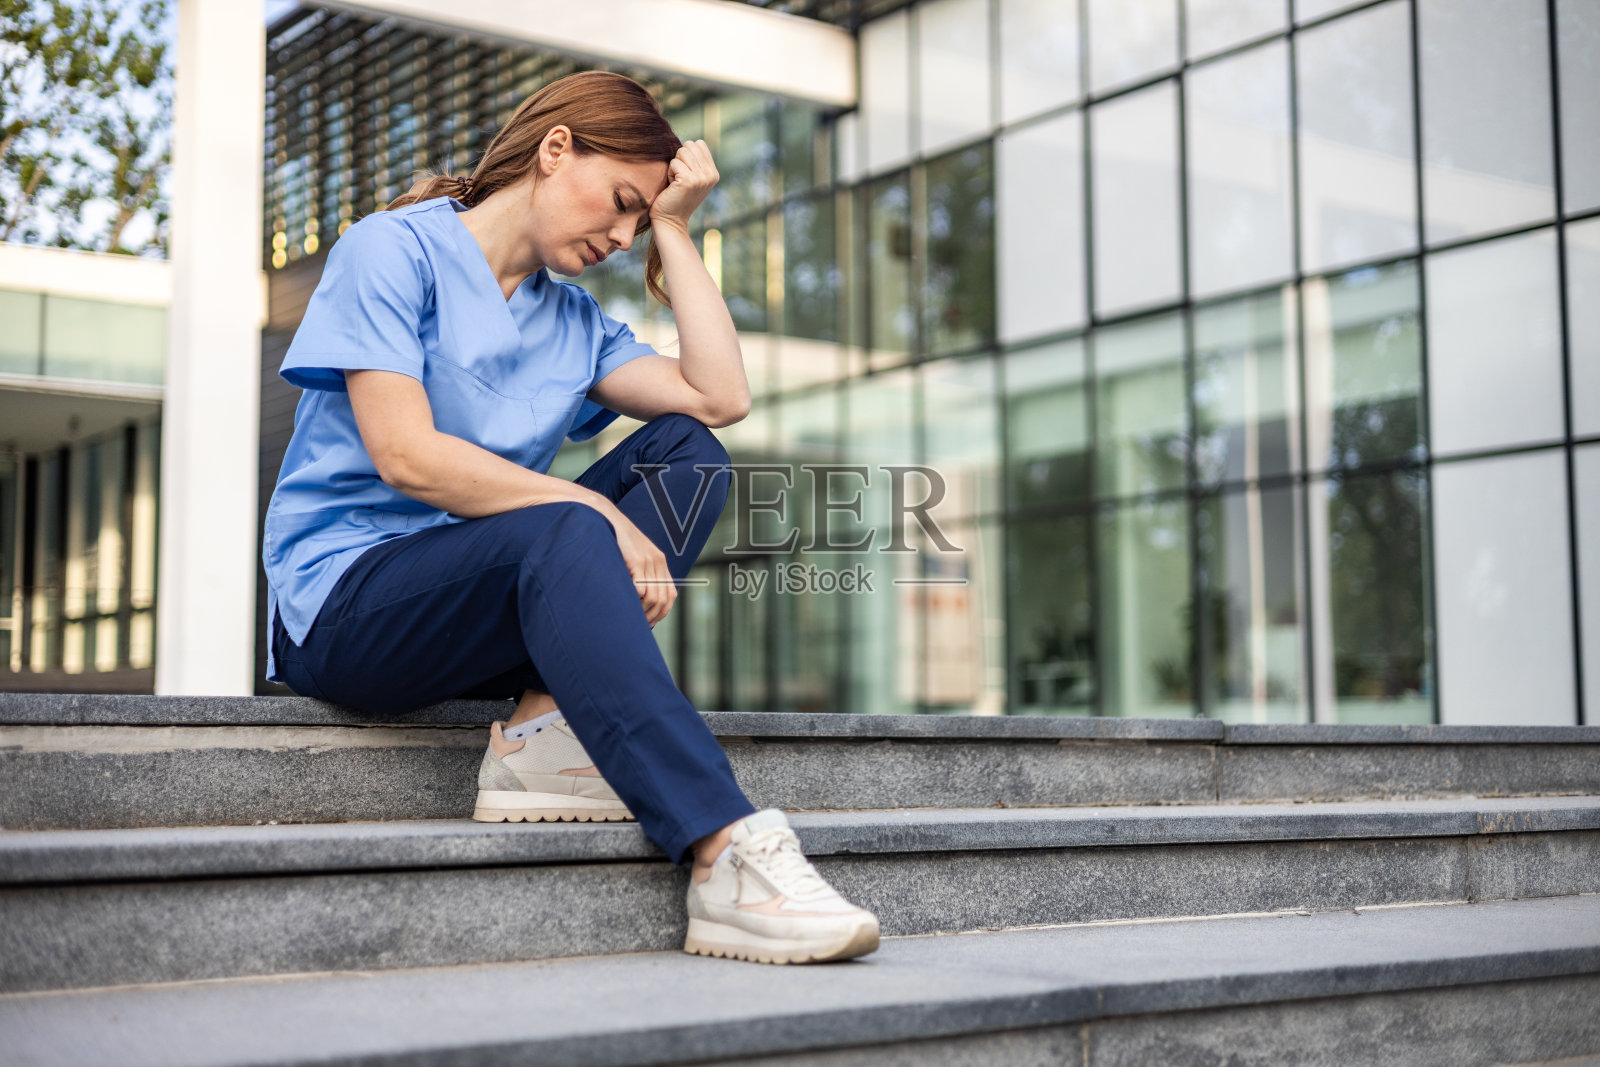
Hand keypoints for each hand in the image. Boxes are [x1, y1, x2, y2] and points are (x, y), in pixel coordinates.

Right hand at [602, 504, 677, 625]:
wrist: (605, 517)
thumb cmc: (613, 540)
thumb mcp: (631, 556)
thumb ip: (638, 573)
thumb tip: (637, 598)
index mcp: (659, 561)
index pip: (670, 594)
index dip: (662, 611)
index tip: (650, 621)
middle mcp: (658, 561)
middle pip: (664, 598)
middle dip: (653, 616)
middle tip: (640, 625)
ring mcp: (648, 560)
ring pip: (654, 596)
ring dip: (643, 611)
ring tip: (632, 616)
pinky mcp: (637, 560)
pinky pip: (641, 587)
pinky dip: (635, 599)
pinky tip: (626, 602)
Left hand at [650, 140, 717, 232]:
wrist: (670, 220)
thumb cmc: (676, 197)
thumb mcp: (692, 178)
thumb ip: (695, 161)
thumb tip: (690, 143)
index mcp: (714, 173)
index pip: (699, 144)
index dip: (686, 156)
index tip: (685, 174)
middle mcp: (711, 175)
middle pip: (689, 145)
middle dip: (679, 159)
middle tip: (679, 179)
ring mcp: (701, 178)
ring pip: (682, 151)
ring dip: (674, 166)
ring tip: (676, 182)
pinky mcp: (689, 180)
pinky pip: (673, 162)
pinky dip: (669, 173)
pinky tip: (672, 186)